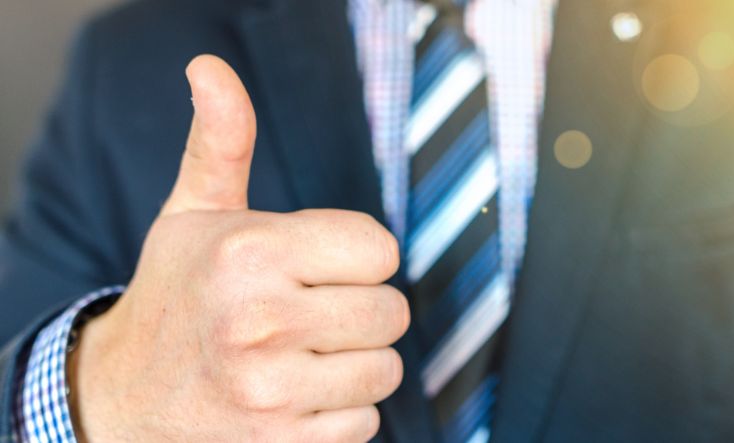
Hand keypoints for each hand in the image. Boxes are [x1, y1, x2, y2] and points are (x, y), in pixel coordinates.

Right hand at [68, 55, 408, 441]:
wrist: (126, 395)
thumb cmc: (177, 294)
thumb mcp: (193, 213)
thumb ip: (221, 142)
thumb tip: (209, 69)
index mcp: (250, 252)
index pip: (380, 248)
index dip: (357, 256)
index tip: (320, 264)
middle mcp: (260, 321)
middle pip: (392, 311)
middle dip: (359, 309)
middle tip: (309, 311)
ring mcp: (271, 389)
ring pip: (385, 369)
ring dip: (354, 362)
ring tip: (302, 354)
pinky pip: (365, 422)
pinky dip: (340, 411)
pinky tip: (295, 395)